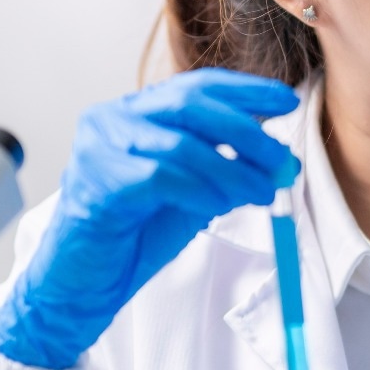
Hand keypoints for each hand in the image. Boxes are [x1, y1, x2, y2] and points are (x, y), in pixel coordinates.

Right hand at [0, 68, 300, 369]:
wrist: (84, 283)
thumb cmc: (133, 235)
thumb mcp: (193, 191)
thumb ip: (228, 166)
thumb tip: (280, 155)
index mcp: (135, 112)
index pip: (196, 85)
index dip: (245, 91)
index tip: (286, 102)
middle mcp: (112, 118)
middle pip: (190, 104)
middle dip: (246, 130)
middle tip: (280, 160)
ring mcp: (99, 147)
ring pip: (180, 143)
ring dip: (231, 169)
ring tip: (260, 193)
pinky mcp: (96, 182)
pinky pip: (160, 177)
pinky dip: (200, 190)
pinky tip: (219, 205)